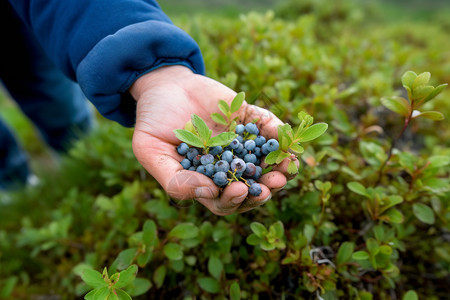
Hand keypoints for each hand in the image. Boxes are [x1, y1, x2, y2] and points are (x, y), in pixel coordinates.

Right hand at [129, 65, 297, 215]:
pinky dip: (278, 133)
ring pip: (266, 162)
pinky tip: (285, 135)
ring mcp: (240, 143)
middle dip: (265, 187)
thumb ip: (175, 178)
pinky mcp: (248, 120)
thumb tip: (208, 192)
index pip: (225, 200)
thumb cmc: (153, 122)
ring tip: (288, 165)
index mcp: (204, 180)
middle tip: (274, 183)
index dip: (235, 201)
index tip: (239, 190)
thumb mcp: (151, 152)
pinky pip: (267, 129)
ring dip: (281, 166)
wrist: (162, 86)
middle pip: (252, 186)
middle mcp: (227, 166)